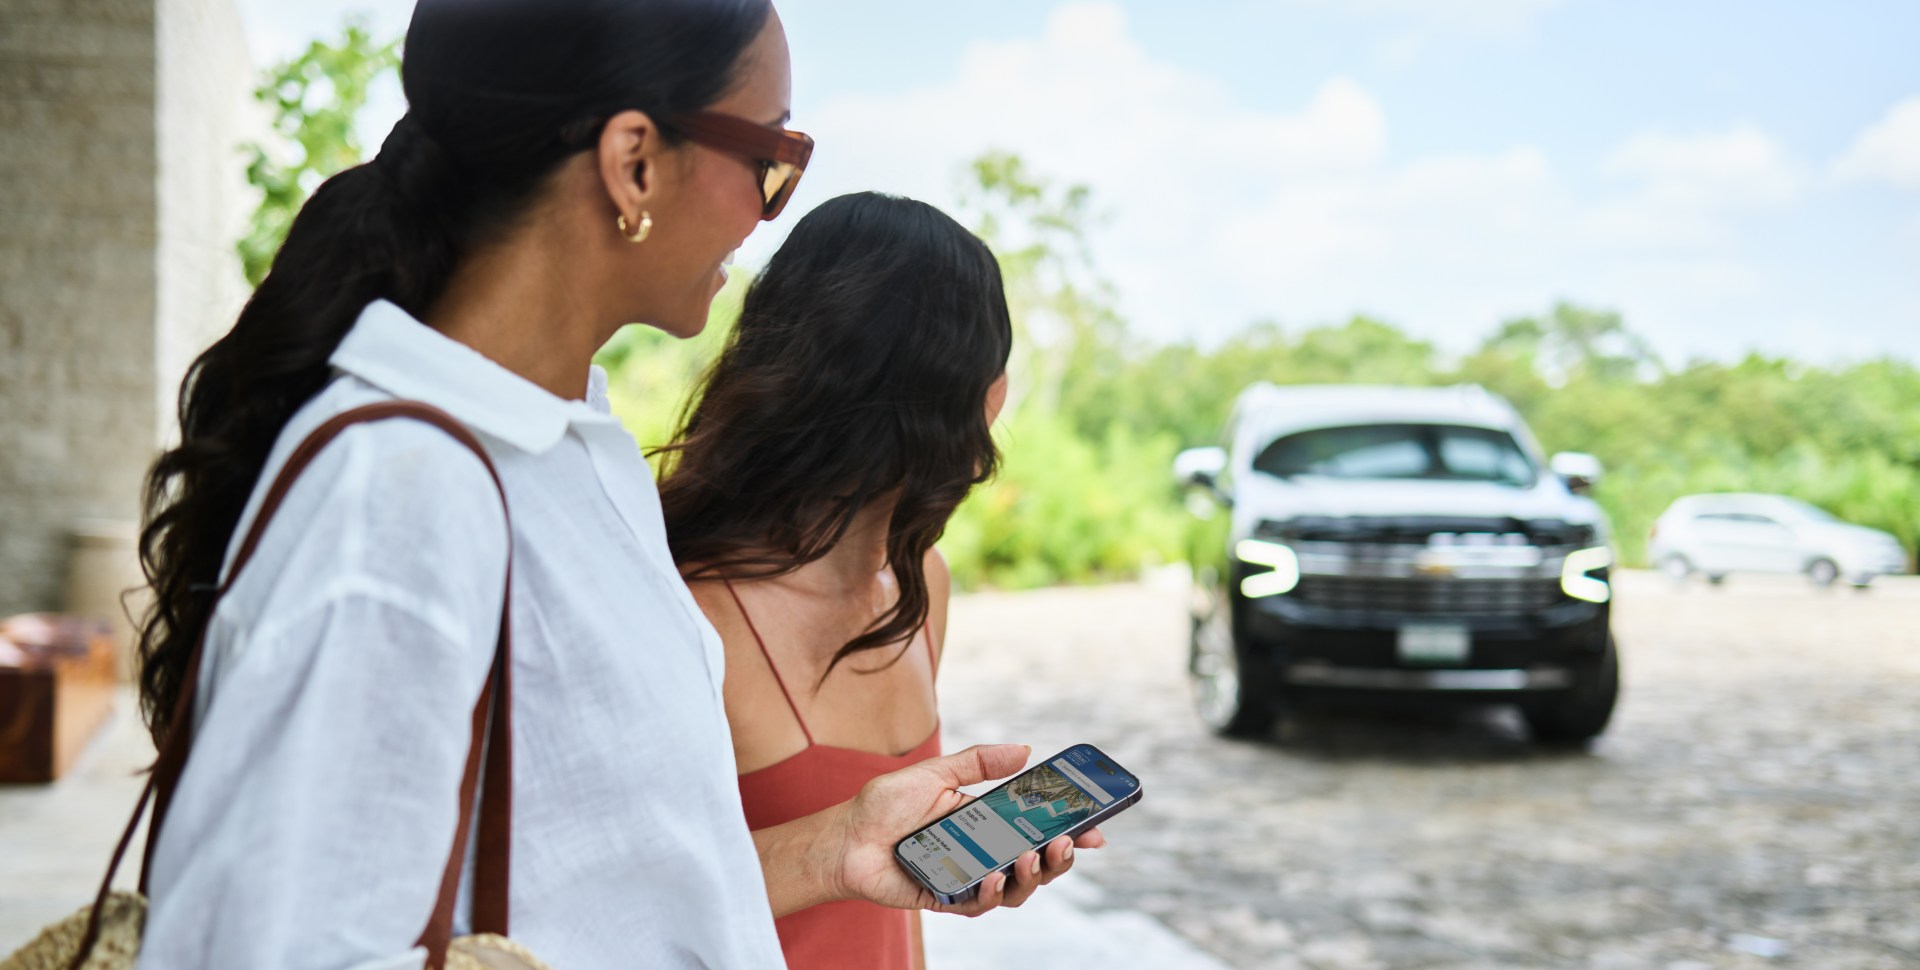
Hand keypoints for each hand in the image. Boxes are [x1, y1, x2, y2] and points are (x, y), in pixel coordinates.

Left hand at [827, 744, 1107, 916]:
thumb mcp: (933, 773)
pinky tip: (990, 877)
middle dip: (1060, 856)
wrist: (844, 839)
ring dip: (1032, 876)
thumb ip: (978, 762)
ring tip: (1031, 856)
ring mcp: (969, 877)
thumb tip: (1025, 750)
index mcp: (987, 820)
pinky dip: (991, 892)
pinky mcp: (949, 899)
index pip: (1038, 826)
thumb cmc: (884, 805)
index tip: (1097, 827)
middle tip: (1066, 842)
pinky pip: (980, 904)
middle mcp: (984, 851)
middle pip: (1038, 862)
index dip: (1071, 830)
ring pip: (1017, 888)